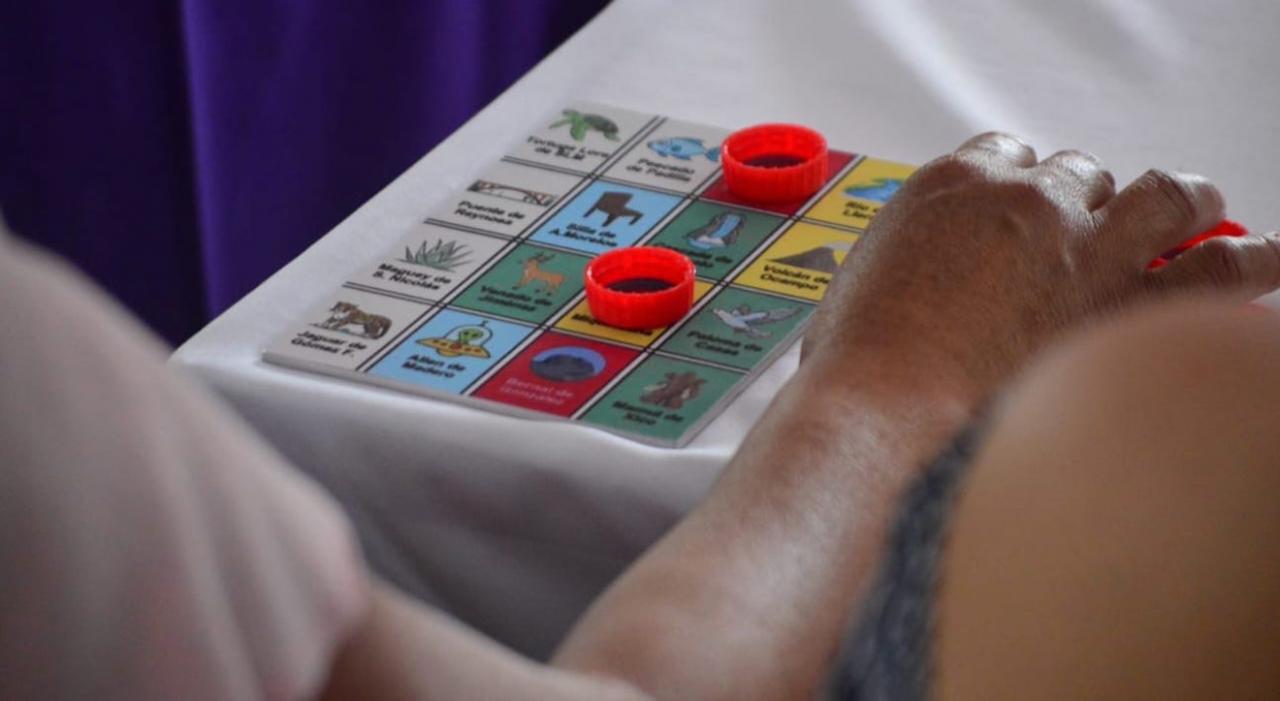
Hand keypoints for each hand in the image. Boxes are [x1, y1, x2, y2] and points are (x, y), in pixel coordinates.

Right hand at [803, 132, 1279, 403]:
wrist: (887, 414)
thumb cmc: (857, 369)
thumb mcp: (854, 298)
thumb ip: (898, 277)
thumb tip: (907, 299)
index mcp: (949, 187)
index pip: (1006, 155)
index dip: (1024, 183)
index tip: (1030, 208)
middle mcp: (1026, 200)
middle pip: (1081, 173)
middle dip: (1095, 198)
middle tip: (1105, 224)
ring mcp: (1089, 244)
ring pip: (1166, 194)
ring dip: (1187, 200)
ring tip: (1204, 208)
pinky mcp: (1137, 303)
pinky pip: (1222, 264)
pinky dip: (1250, 260)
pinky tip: (1263, 262)